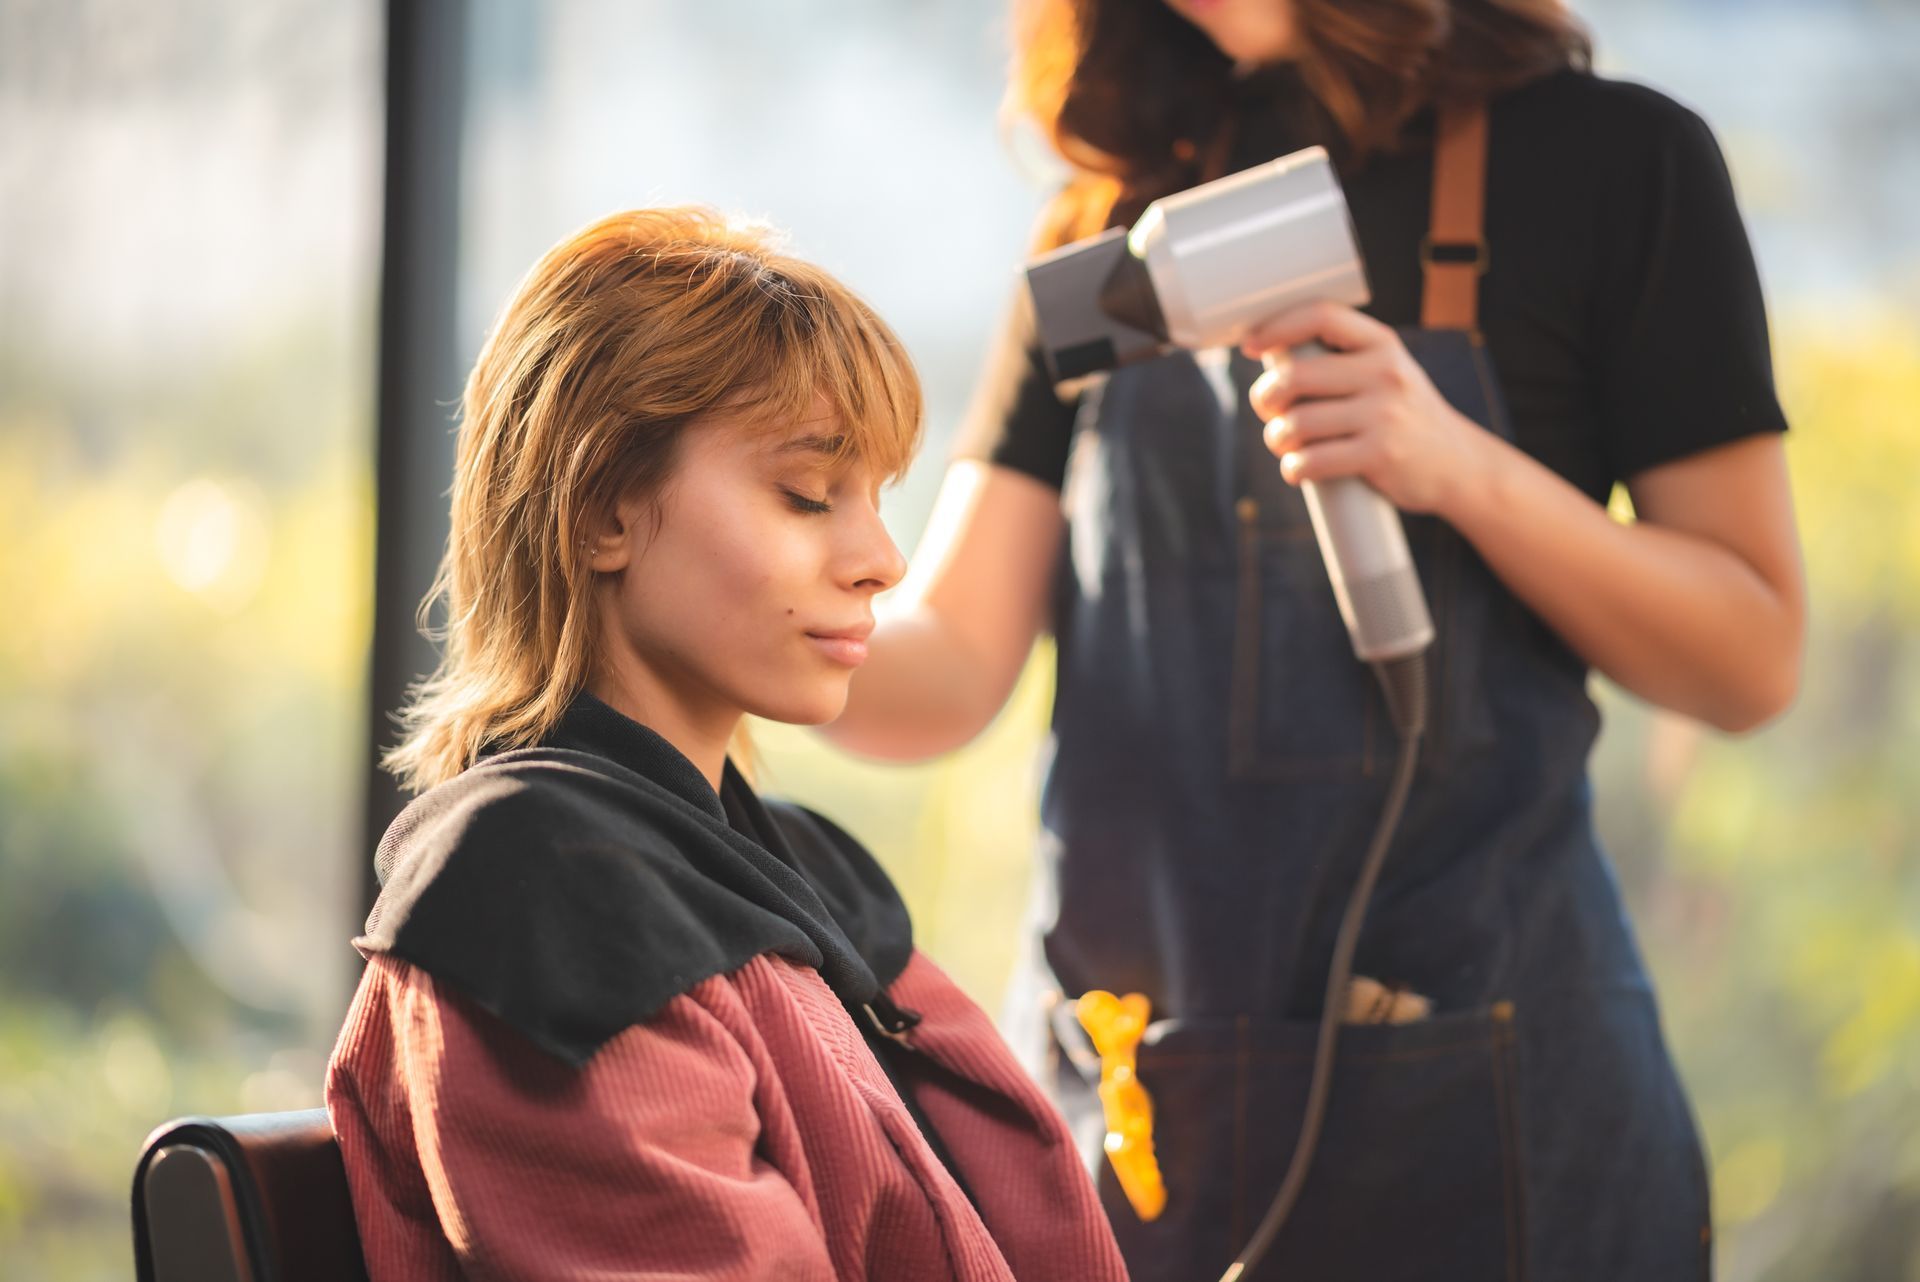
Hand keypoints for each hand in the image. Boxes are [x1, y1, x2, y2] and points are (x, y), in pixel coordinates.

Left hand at [1241, 301, 1495, 517]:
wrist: (1460, 464)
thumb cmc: (1404, 417)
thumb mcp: (1386, 373)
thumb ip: (1342, 361)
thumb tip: (1269, 357)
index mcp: (1382, 344)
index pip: (1321, 316)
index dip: (1276, 327)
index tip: (1250, 345)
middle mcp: (1385, 373)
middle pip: (1294, 377)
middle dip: (1265, 399)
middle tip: (1269, 412)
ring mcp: (1384, 415)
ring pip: (1296, 424)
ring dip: (1276, 439)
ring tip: (1284, 444)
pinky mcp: (1380, 456)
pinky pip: (1311, 461)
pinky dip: (1293, 469)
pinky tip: (1297, 469)